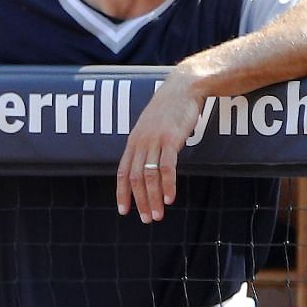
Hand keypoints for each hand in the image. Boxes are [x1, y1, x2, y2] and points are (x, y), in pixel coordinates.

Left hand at [117, 68, 203, 221]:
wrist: (184, 88)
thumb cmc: (171, 108)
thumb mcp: (153, 126)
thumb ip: (149, 144)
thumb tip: (149, 162)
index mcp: (134, 141)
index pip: (123, 172)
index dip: (121, 193)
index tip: (124, 211)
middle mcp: (141, 142)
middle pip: (135, 178)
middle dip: (140, 201)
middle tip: (147, 219)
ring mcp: (155, 141)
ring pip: (149, 176)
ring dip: (153, 198)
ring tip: (158, 215)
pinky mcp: (171, 140)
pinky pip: (167, 167)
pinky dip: (168, 185)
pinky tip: (170, 198)